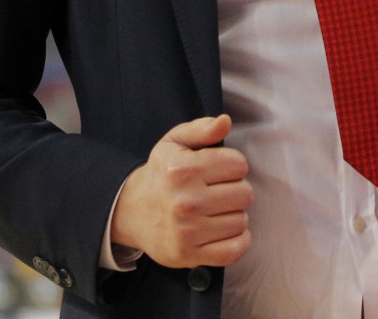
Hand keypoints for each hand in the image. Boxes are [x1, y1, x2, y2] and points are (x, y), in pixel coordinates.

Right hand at [111, 114, 252, 268]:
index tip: (222, 169)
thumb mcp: (175, 142)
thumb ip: (202, 129)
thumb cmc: (162, 172)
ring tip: (218, 209)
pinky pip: (234, 250)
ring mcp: (188, 232)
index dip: (234, 164)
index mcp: (184, 170)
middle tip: (220, 190)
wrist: (132, 211)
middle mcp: (186, 201)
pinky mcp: (189, 255)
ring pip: (241, 221)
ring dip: (235, 214)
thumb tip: (225, 121)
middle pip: (244, 193)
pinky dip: (239, 240)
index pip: (239, 164)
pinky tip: (226, 229)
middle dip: (237, 188)